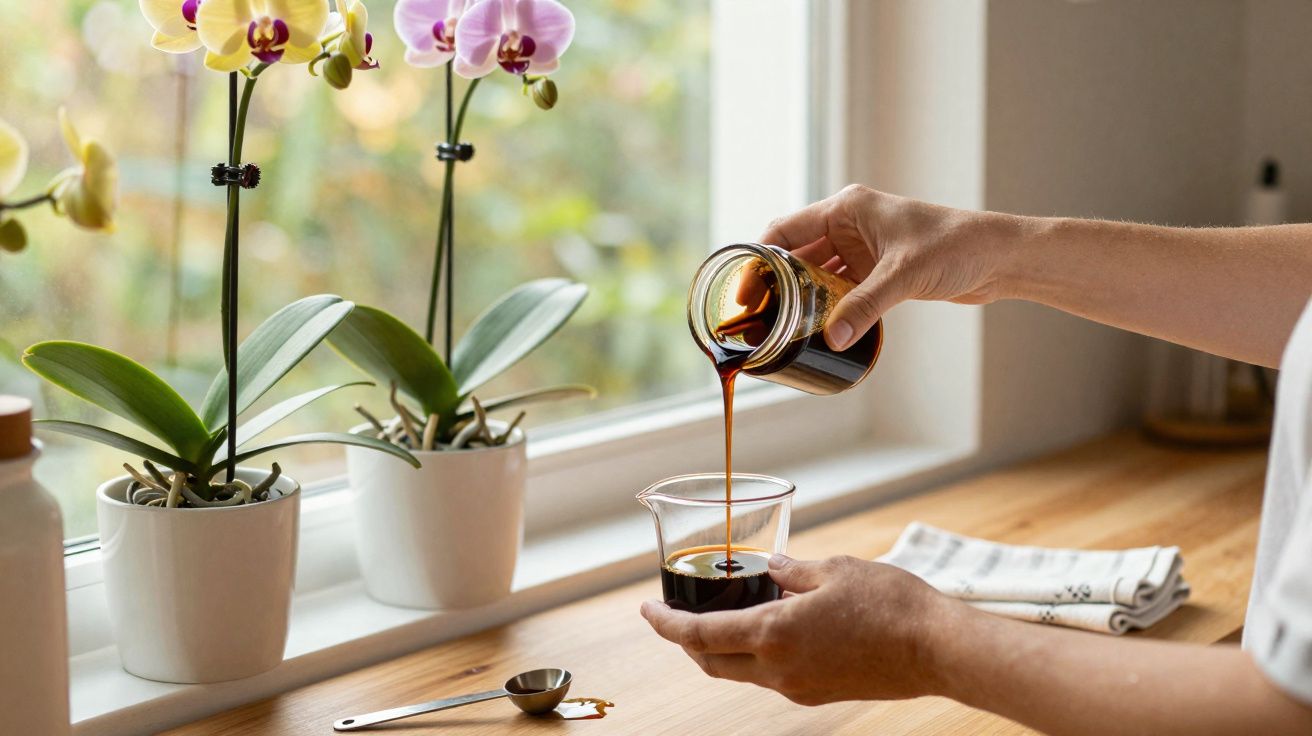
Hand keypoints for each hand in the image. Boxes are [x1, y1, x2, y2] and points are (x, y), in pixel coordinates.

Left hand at [640, 554, 962, 705]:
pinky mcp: (819, 693)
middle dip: (686, 642)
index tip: (645, 610)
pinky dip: (758, 655)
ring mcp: (798, 687)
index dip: (664, 625)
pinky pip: (773, 676)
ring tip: (723, 618)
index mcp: (774, 632)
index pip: (698, 635)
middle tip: (676, 617)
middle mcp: (778, 668)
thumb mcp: (834, 569)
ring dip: (723, 649)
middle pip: (711, 662)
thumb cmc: (890, 603)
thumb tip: (771, 568)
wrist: (938, 650)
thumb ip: (792, 570)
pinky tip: (773, 629)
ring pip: (741, 672)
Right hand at [758, 185, 1018, 349]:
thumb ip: (865, 306)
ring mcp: (861, 249)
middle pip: (795, 255)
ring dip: (802, 299)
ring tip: (780, 328)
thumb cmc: (957, 246)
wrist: (999, 258)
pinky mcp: (876, 271)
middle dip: (777, 285)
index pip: (785, 231)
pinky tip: (816, 329)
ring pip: (816, 275)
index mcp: (847, 208)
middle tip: (758, 318)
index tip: (743, 291)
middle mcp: (849, 224)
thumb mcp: (904, 276)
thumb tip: (832, 340)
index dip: (758, 260)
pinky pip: (839, 290)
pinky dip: (827, 307)